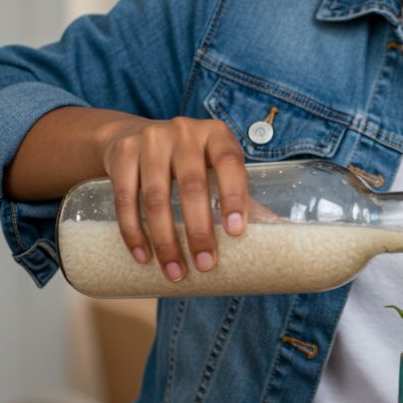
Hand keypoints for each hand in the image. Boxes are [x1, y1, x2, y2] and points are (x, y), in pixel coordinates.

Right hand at [102, 117, 248, 281]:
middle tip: (205, 265)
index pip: (229, 164)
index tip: (236, 233)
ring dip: (165, 240)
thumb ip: (240, 194)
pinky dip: (133, 231)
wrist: (133, 135)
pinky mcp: (123, 153)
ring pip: (155, 197)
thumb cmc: (189, 160)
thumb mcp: (215, 166)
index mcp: (217, 135)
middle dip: (198, 230)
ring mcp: (151, 139)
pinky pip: (125, 198)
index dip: (234, 196)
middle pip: (192, 186)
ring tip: (175, 271)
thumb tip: (279, 230)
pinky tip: (142, 255)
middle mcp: (185, 131)